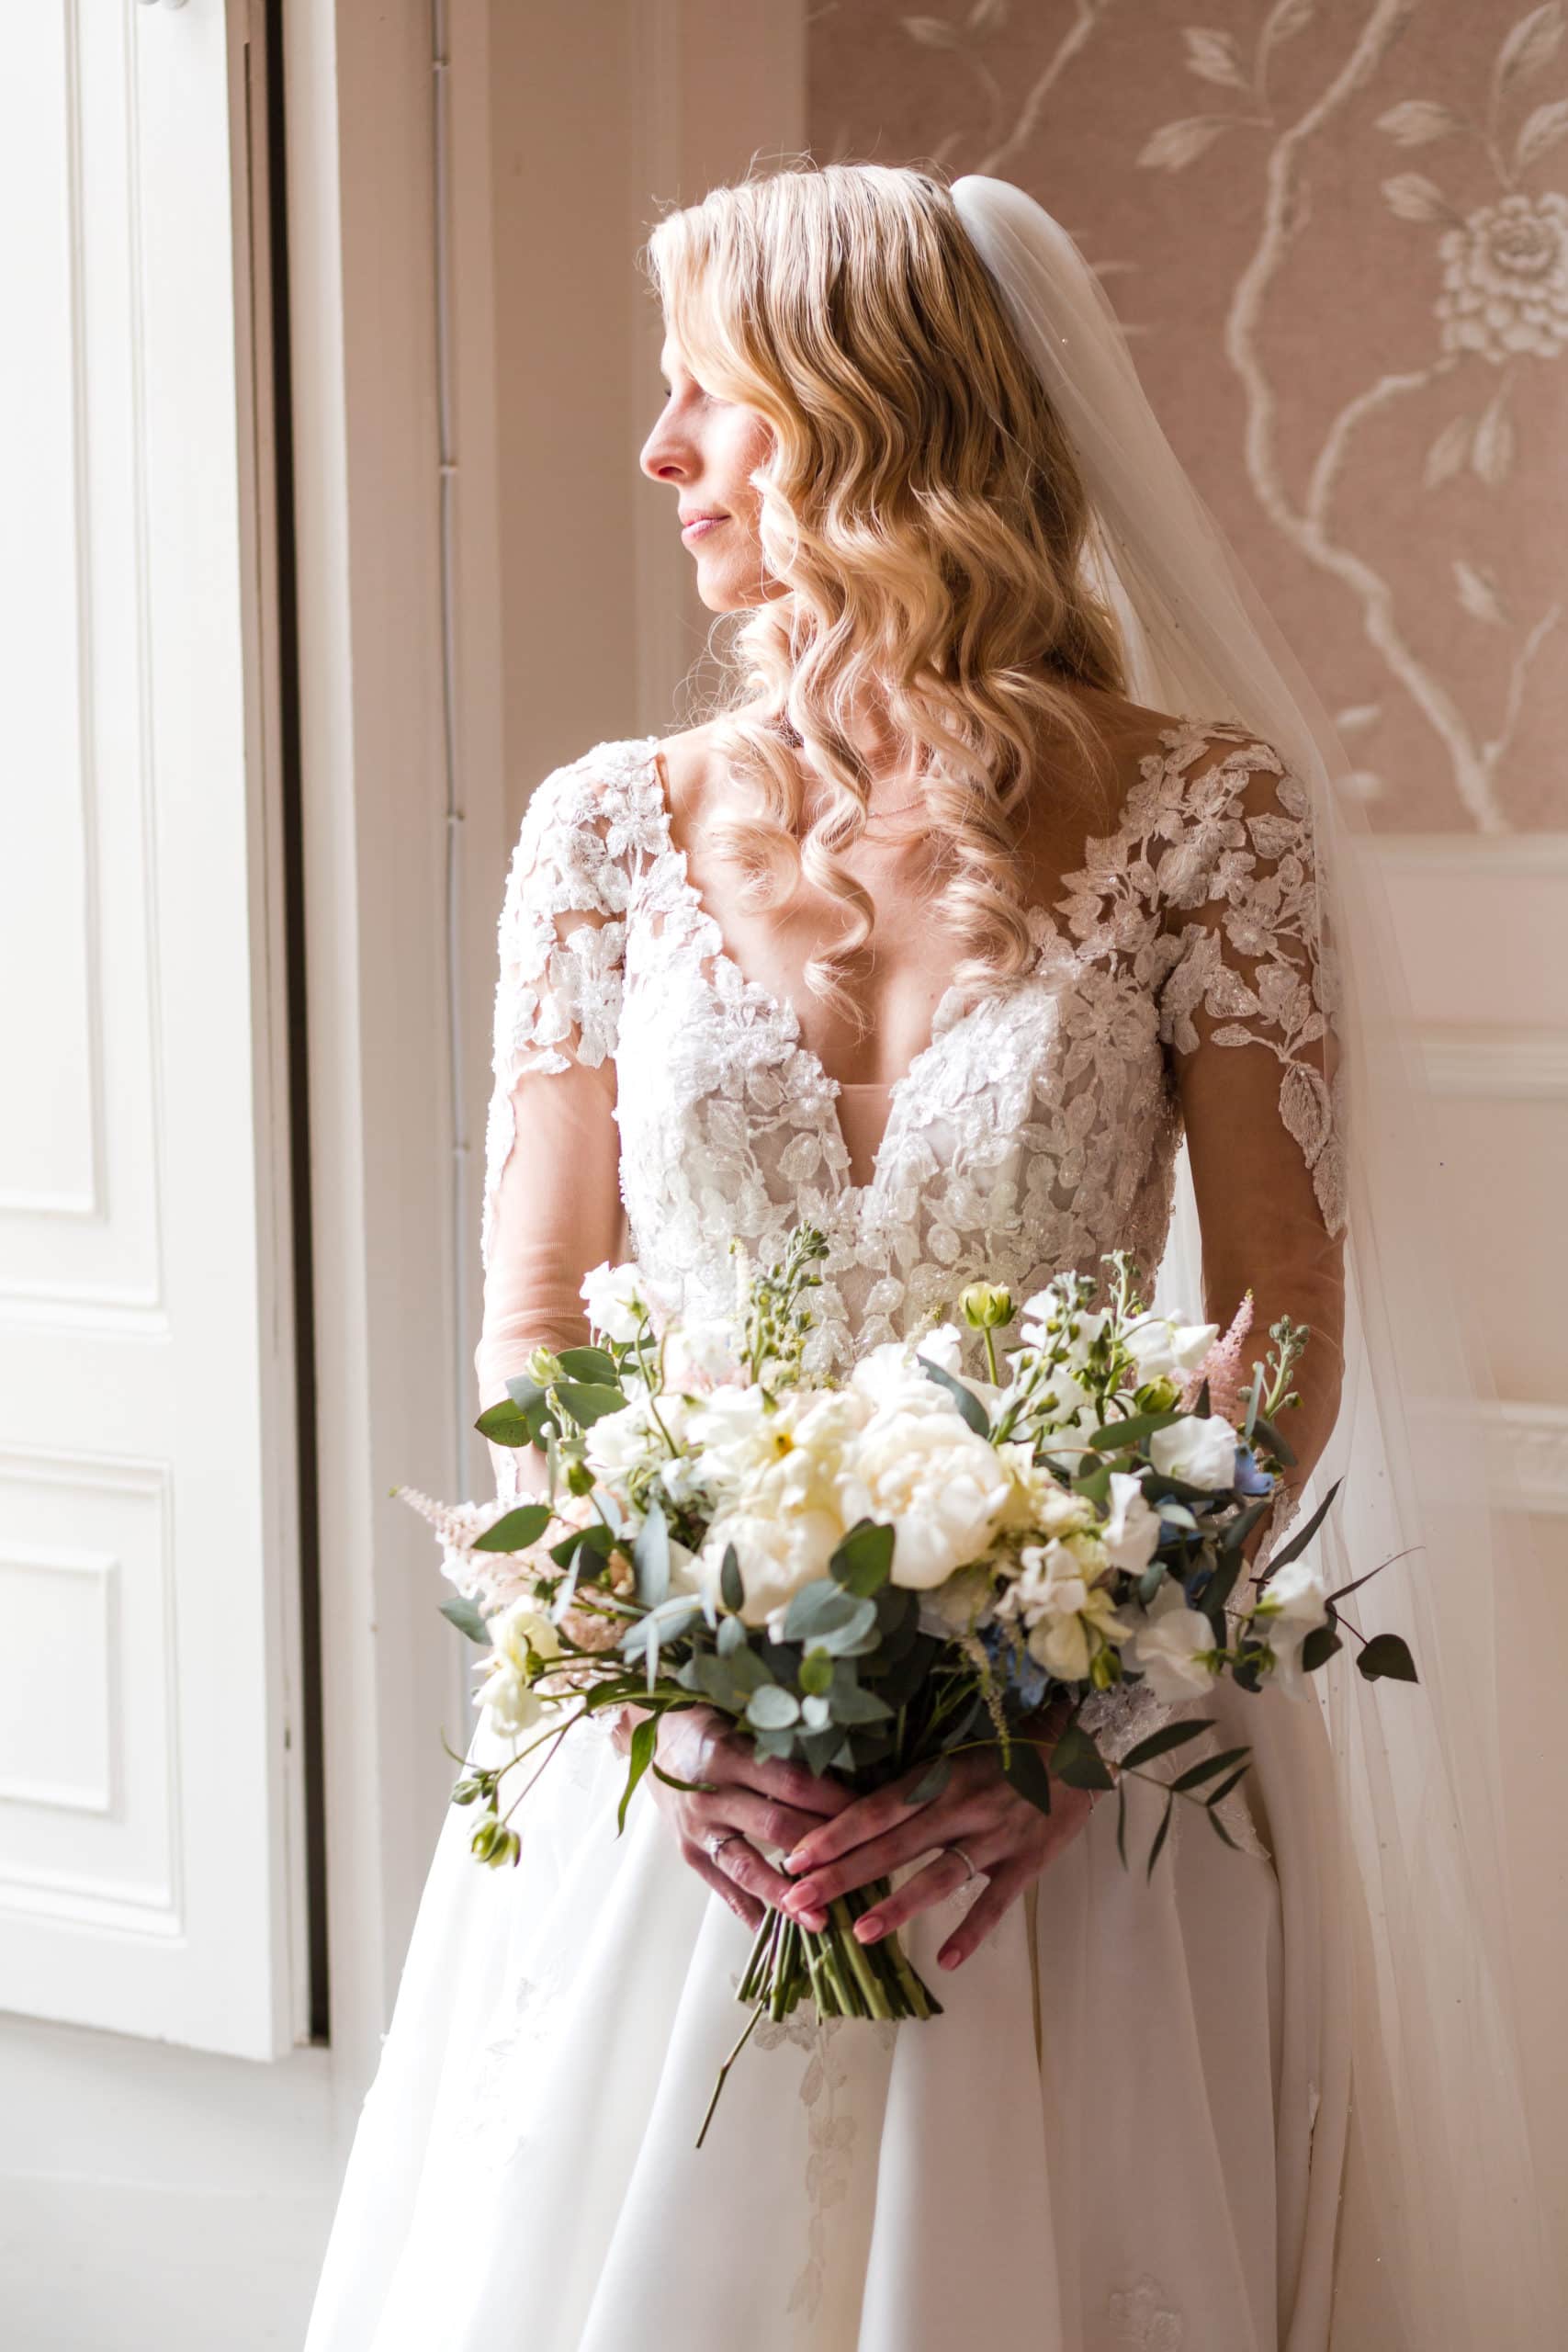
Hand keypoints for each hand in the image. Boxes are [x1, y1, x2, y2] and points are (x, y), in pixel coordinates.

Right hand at [642, 1705, 854, 1933]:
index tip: (872, 1815)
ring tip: (819, 1922)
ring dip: (785, 1895)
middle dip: (821, 1850)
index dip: (833, 1800)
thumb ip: (782, 1744)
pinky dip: (750, 1914)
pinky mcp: (689, 1853)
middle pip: (775, 1825)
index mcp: (728, 1753)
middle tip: (865, 1868)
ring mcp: (697, 1829)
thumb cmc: (707, 1720)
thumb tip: (846, 1764)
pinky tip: (775, 1941)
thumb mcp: (742, 1719)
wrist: (646, 1737)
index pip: (791, 1782)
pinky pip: (723, 1889)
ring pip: (746, 1867)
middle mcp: (710, 1794)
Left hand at [775, 1734, 1096, 1972]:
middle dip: (843, 1873)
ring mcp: (994, 1835)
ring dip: (898, 1906)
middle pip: (893, 1844)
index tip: (794, 1857)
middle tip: (800, 1899)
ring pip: (939, 1875)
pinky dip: (972, 1932)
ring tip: (859, 1932)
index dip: (834, 1834)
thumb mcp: (952, 1760)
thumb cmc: (1002, 1756)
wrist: (1074, 1751)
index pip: (874, 1808)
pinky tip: (946, 1961)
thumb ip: (912, 1790)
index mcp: (936, 1777)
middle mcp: (960, 1805)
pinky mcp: (1025, 1862)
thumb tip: (851, 1814)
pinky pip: (995, 1902)